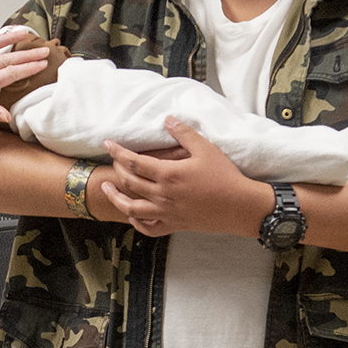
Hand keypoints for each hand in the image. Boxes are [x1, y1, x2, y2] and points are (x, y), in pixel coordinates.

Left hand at [98, 117, 268, 237]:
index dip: (118, 152)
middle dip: (117, 169)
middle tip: (112, 160)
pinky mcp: (175, 224)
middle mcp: (163, 195)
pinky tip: (131, 215)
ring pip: (132, 208)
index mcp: (168, 174)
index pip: (134, 162)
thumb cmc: (224, 176)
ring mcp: (167, 212)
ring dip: (116, 198)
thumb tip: (167, 119)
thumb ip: (184, 133)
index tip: (108, 144)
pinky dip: (137, 223)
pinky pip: (150, 228)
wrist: (240, 206)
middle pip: (130, 182)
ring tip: (107, 189)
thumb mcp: (206, 148)